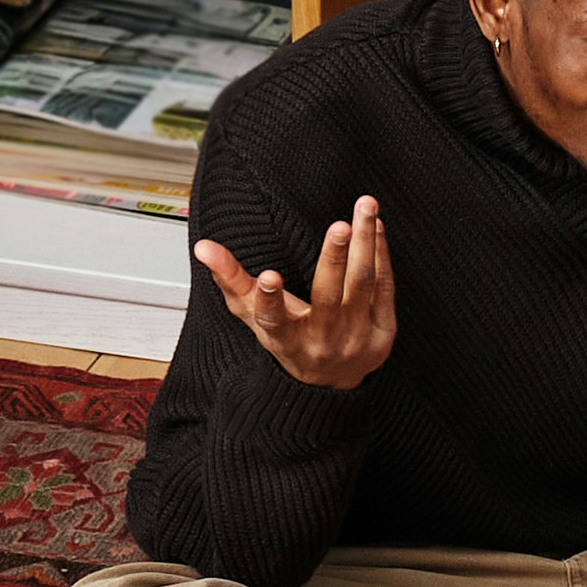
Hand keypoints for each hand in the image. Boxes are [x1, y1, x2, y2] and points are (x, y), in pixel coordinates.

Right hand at [193, 197, 396, 391]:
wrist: (332, 380)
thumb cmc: (288, 338)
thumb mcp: (254, 315)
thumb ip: (229, 278)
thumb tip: (203, 246)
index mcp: (284, 339)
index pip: (273, 320)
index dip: (269, 299)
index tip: (269, 276)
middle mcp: (321, 341)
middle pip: (328, 298)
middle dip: (334, 259)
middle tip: (340, 226)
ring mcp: (355, 339)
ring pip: (362, 286)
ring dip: (366, 243)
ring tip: (366, 206)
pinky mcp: (383, 333)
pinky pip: (384, 287)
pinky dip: (380, 254)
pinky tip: (376, 227)